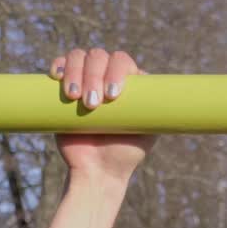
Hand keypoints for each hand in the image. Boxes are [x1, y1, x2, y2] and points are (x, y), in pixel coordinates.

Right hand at [49, 48, 155, 181]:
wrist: (96, 170)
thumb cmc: (125, 153)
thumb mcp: (147, 132)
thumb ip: (154, 112)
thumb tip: (169, 95)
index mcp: (130, 83)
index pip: (122, 62)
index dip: (116, 72)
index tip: (112, 96)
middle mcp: (107, 76)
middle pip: (99, 56)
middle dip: (94, 76)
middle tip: (92, 105)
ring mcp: (85, 79)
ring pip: (79, 57)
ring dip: (76, 72)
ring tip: (74, 98)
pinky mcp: (65, 87)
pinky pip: (61, 65)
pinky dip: (59, 65)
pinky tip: (57, 76)